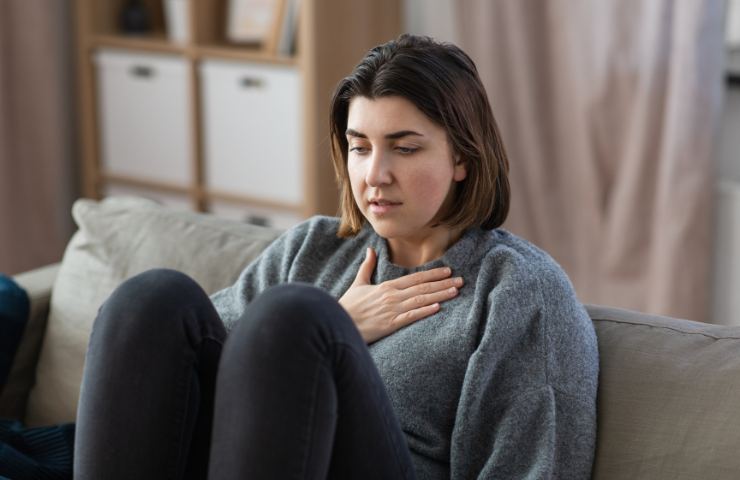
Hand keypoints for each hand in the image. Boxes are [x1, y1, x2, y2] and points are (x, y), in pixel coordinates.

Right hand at [339, 247, 463, 342]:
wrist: (338, 323)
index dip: (432, 274)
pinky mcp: (390, 324)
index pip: (415, 278)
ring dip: (439, 295)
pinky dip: (424, 311)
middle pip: (422, 288)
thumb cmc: (348, 306)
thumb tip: (370, 249)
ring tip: (455, 291)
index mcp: (387, 286)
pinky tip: (437, 307)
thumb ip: (367, 266)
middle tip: (460, 280)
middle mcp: (392, 296)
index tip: (448, 270)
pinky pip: (410, 317)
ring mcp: (392, 310)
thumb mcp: (358, 283)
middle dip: (443, 283)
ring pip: (421, 300)